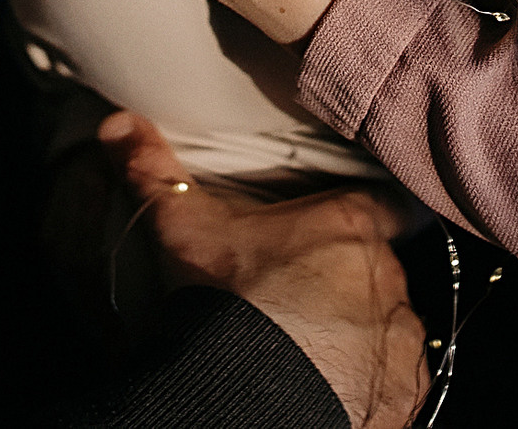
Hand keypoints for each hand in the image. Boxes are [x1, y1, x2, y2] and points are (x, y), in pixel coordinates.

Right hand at [103, 111, 428, 428]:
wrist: (242, 393)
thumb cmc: (223, 301)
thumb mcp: (183, 229)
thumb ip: (155, 172)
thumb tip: (116, 123)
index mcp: (351, 226)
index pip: (387, 205)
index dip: (366, 216)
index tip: (343, 229)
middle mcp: (389, 278)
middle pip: (380, 271)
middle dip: (350, 284)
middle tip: (300, 302)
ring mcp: (399, 342)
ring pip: (389, 330)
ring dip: (362, 337)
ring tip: (311, 352)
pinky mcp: (401, 396)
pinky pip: (396, 385)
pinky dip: (371, 386)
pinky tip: (330, 388)